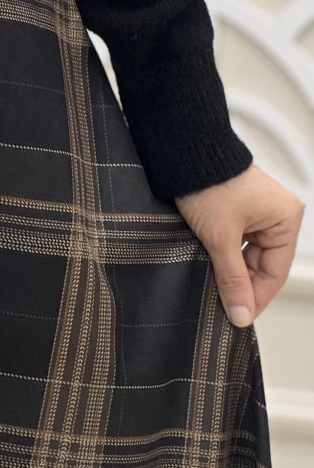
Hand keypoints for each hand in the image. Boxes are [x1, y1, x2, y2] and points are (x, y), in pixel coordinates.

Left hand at [174, 163, 305, 327]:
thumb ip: (232, 278)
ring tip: (212, 284)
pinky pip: (236, 241)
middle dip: (240, 283)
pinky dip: (223, 254)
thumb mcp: (220, 237)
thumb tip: (241, 313)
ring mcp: (256, 211)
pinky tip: (209, 265)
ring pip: (246, 254)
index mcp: (285, 219)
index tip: (238, 317)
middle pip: (261, 264)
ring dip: (229, 269)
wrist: (182, 150)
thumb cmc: (207, 181)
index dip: (255, 298)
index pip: (275, 272)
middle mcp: (276, 214)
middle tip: (222, 305)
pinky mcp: (237, 208)